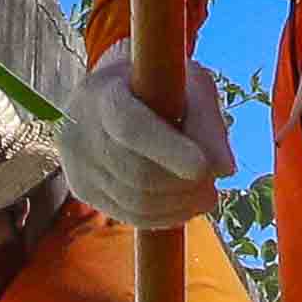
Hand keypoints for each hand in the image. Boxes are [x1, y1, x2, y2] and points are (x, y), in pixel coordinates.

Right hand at [58, 46, 232, 227]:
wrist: (109, 94)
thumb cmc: (157, 85)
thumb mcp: (187, 85)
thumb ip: (207, 121)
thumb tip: (225, 170)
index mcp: (103, 92)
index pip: (131, 127)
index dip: (168, 150)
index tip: (203, 168)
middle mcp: (80, 130)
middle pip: (136, 173)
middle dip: (183, 187)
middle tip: (214, 189)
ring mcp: (76, 164)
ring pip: (135, 201)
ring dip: (179, 206)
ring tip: (205, 197)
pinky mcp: (82, 190)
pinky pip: (128, 215)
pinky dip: (164, 217)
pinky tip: (184, 206)